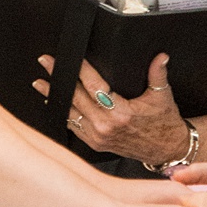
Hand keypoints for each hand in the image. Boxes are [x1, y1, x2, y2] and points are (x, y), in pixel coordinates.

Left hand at [35, 52, 190, 162]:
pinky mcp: (95, 144)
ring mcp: (98, 137)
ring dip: (54, 98)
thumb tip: (161, 57)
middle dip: (59, 79)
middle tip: (47, 63)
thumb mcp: (162, 96)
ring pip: (70, 113)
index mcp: (121, 113)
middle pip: (76, 98)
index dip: (81, 70)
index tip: (71, 59)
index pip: (95, 86)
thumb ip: (158, 74)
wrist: (165, 149)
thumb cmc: (163, 123)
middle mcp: (106, 126)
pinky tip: (54, 105)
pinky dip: (64, 114)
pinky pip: (74, 127)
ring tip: (40, 84)